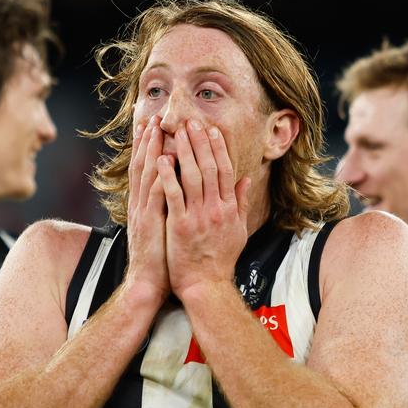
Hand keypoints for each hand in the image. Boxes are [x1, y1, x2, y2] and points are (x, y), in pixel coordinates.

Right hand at [123, 115, 169, 303]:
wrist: (147, 284)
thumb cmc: (160, 258)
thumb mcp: (162, 227)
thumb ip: (167, 207)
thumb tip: (174, 191)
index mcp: (144, 205)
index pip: (146, 170)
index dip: (148, 147)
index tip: (153, 125)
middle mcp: (140, 204)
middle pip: (142, 166)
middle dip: (147, 140)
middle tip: (153, 116)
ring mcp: (143, 212)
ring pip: (147, 175)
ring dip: (152, 150)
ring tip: (157, 128)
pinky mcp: (150, 223)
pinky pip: (157, 195)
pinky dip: (162, 176)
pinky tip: (167, 160)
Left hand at [157, 119, 249, 298]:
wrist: (206, 285)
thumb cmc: (220, 260)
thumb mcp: (238, 231)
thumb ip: (241, 204)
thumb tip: (246, 180)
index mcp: (229, 209)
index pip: (225, 171)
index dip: (218, 149)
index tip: (211, 130)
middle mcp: (216, 209)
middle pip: (209, 168)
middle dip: (200, 143)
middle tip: (192, 122)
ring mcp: (198, 216)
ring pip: (192, 177)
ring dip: (184, 152)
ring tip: (176, 132)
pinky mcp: (180, 225)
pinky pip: (173, 196)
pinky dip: (168, 176)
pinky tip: (161, 159)